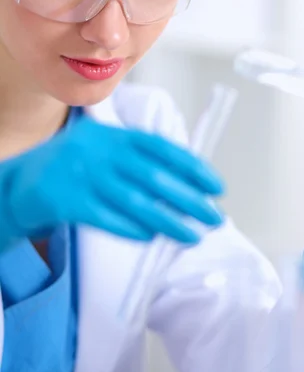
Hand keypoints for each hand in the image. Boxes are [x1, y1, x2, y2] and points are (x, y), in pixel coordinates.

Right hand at [0, 116, 223, 251]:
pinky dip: (131, 229)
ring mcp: (80, 175)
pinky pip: (106, 219)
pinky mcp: (65, 201)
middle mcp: (97, 150)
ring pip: (134, 201)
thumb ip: (136, 158)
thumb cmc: (72, 167)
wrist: (19, 182)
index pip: (160, 147)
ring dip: (168, 221)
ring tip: (193, 236)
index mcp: (111, 134)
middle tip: (215, 217)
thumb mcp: (101, 147)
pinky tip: (151, 238)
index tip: (216, 187)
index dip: (192, 167)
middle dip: (189, 198)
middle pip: (152, 176)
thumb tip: (186, 183)